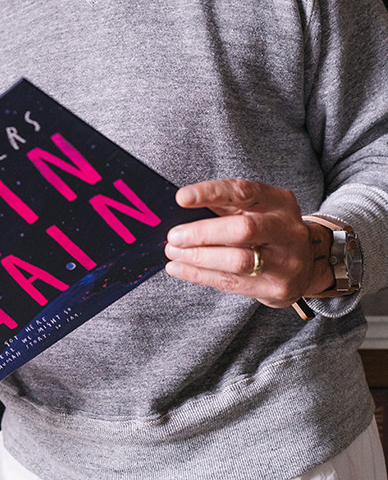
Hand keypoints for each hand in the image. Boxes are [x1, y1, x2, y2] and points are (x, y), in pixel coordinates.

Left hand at [163, 178, 334, 308]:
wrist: (307, 263)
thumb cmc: (268, 229)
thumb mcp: (255, 208)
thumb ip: (223, 204)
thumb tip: (179, 205)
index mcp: (278, 201)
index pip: (243, 191)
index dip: (210, 193)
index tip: (181, 198)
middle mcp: (287, 230)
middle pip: (243, 230)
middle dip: (203, 233)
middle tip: (173, 236)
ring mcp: (286, 261)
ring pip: (237, 261)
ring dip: (198, 258)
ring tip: (173, 253)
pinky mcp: (277, 288)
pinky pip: (232, 282)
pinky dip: (200, 275)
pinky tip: (180, 268)